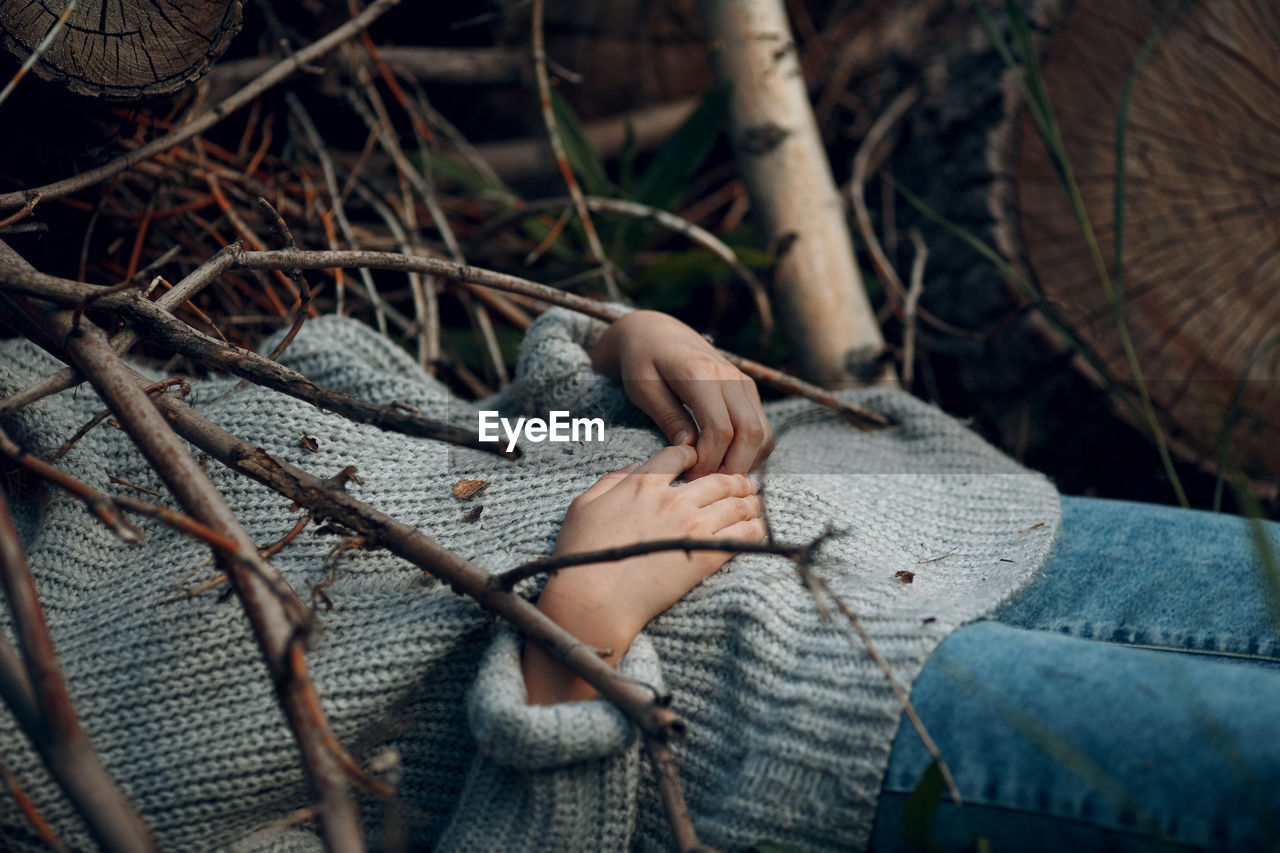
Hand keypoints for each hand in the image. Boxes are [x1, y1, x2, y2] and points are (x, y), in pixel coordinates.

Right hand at [523, 445, 764, 703]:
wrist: (595, 598)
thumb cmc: (581, 554)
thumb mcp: (584, 506)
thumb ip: (610, 480)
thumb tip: (632, 467)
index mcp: (643, 483)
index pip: (678, 454)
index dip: (693, 454)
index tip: (700, 461)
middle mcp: (672, 499)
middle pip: (718, 480)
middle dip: (736, 479)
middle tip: (746, 484)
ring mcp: (692, 526)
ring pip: (735, 505)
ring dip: (749, 502)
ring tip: (756, 505)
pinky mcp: (705, 555)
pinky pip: (741, 535)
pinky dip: (754, 529)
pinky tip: (757, 529)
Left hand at [588, 310, 773, 478]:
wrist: (656, 332)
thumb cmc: (643, 361)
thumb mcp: (643, 389)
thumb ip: (668, 417)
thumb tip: (690, 449)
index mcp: (700, 374)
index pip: (721, 430)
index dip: (709, 462)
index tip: (689, 479)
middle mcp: (729, 377)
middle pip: (751, 433)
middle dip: (732, 467)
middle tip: (705, 485)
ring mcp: (743, 382)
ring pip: (762, 433)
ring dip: (745, 461)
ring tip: (714, 475)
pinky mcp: (747, 390)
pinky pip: (762, 428)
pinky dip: (751, 450)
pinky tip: (725, 460)